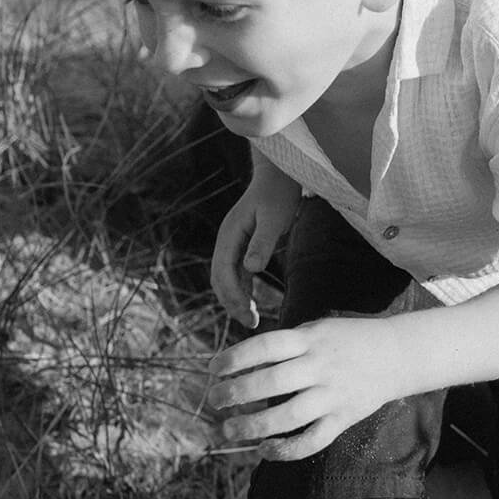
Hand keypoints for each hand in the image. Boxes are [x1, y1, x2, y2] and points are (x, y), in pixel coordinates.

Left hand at [205, 318, 398, 459]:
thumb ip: (285, 343)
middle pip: (272, 381)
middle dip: (236, 392)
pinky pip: (312, 440)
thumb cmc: (347, 339)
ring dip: (253, 425)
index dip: (235, 358)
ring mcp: (333, 395)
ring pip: (288, 416)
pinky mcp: (344, 418)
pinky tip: (264, 450)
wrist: (398, 353)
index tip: (213, 369)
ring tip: (227, 429)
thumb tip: (241, 360)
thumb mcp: (317, 328)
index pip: (265, 346)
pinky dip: (286, 450)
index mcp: (311, 339)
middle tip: (214, 400)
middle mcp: (321, 366)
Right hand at [211, 168, 302, 327]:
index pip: (224, 271)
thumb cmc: (278, 194)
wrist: (278, 175)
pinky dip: (240, 290)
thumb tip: (250, 269)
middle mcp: (226, 241)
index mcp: (229, 234)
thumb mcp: (274, 218)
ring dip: (234, 299)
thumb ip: (263, 243)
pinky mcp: (242, 246)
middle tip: (251, 323)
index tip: (248, 314)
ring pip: (225, 279)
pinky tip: (251, 304)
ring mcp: (232, 244)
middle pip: (219, 279)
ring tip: (251, 319)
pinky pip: (235, 274)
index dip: (233, 295)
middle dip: (231, 302)